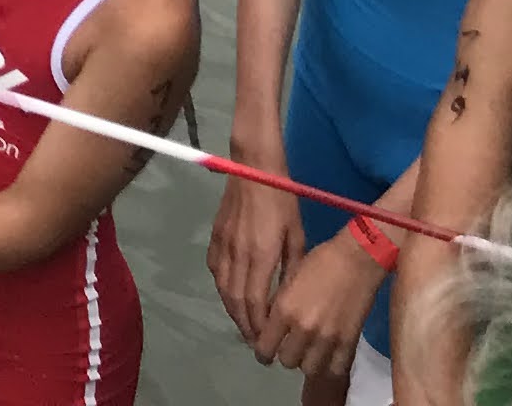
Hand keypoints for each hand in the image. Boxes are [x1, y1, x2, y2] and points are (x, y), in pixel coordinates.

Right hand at [208, 175, 301, 341]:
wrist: (253, 168)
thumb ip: (292, 269)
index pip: (253, 301)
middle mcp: (237, 254)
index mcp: (259, 255)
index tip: (265, 342)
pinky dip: (222, 288)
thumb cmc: (282, 201)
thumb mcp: (297, 236)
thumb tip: (290, 299)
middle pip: (234, 299)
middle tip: (254, 342)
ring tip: (243, 324)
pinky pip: (215, 270)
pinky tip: (230, 293)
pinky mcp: (215, 236)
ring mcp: (222, 244)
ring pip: (222, 287)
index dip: (257, 325)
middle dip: (243, 325)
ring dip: (231, 310)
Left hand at [257, 227, 384, 375]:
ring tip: (308, 350)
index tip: (264, 349)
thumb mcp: (289, 281)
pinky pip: (335, 369)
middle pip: (286, 361)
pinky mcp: (349, 343)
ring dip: (306, 361)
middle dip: (285, 354)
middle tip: (289, 345)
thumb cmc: (320, 262)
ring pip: (309, 369)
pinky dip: (329, 366)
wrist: (357, 260)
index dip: (262, 351)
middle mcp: (304, 329)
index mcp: (285, 310)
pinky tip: (327, 355)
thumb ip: (279, 306)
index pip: (265, 347)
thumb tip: (269, 326)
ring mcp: (328, 339)